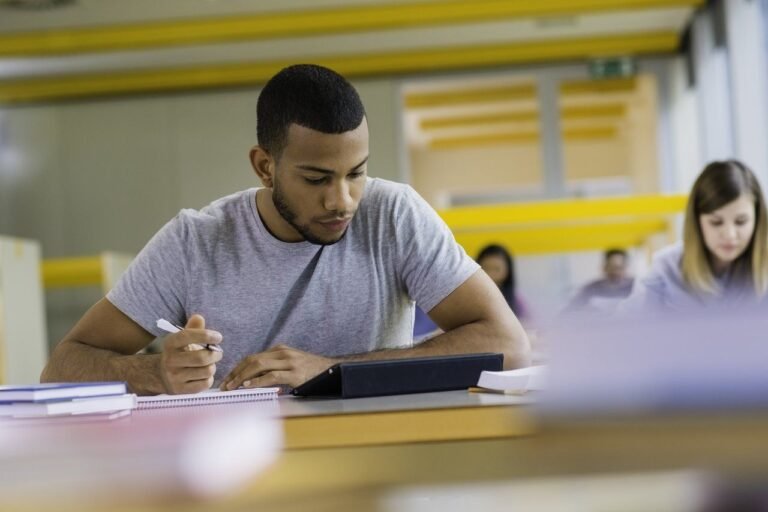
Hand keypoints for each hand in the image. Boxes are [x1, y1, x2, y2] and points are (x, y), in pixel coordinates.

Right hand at [159, 314, 222, 393]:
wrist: (161, 375)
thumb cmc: (179, 352)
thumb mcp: (182, 339)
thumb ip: (192, 328)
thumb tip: (198, 318)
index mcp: (170, 344)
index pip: (186, 336)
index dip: (205, 335)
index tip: (218, 337)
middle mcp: (170, 361)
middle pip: (201, 358)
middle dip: (215, 354)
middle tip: (218, 352)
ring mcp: (174, 377)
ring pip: (206, 371)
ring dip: (213, 366)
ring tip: (209, 364)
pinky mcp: (180, 390)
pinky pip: (204, 384)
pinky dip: (209, 378)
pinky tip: (204, 375)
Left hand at [220, 344, 335, 390]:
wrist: (332, 370)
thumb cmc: (310, 371)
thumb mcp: (290, 366)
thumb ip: (274, 369)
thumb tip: (251, 381)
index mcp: (279, 350)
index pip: (252, 357)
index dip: (237, 368)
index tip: (226, 379)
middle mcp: (282, 353)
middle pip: (252, 360)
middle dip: (235, 373)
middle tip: (224, 385)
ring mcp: (289, 362)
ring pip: (258, 366)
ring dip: (241, 377)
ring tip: (231, 387)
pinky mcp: (295, 374)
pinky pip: (271, 376)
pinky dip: (257, 381)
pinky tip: (247, 387)